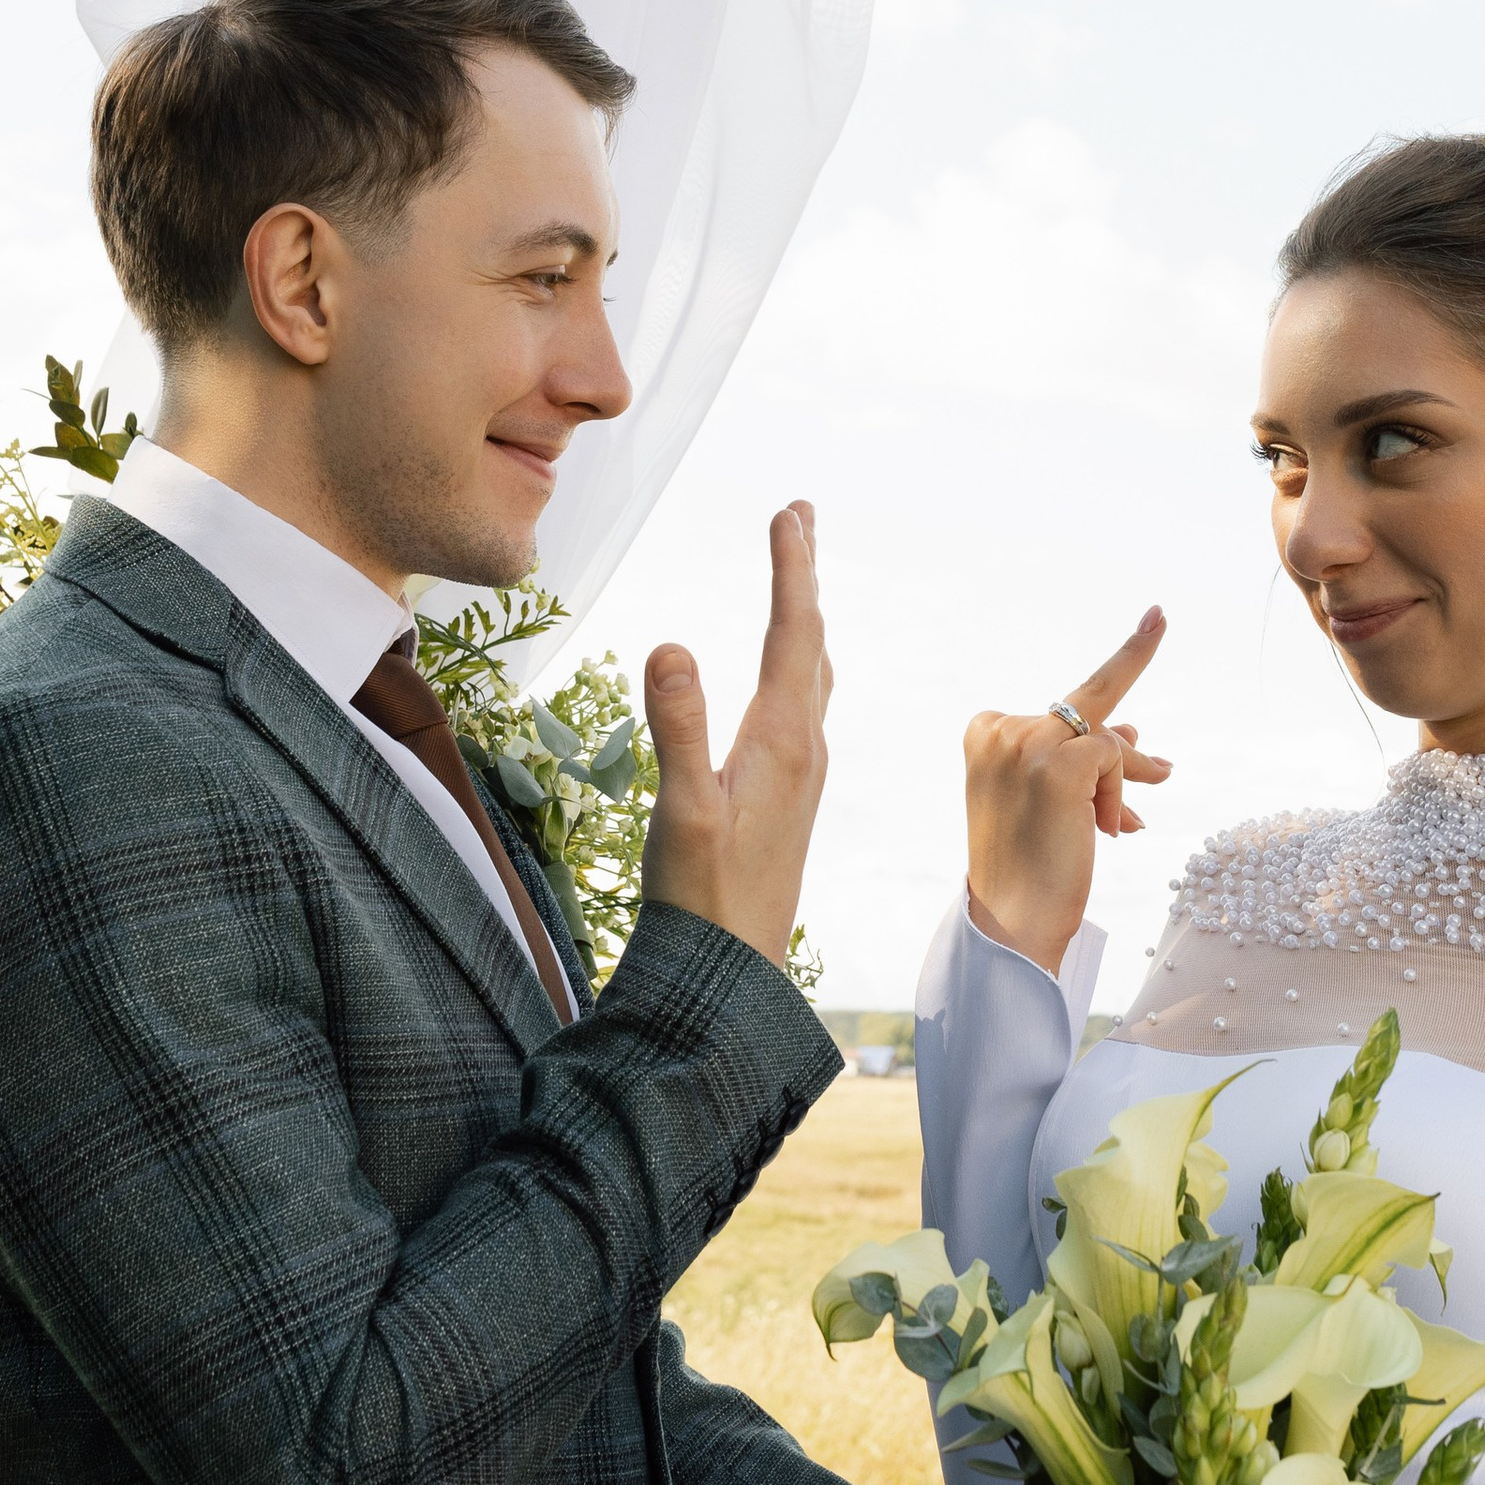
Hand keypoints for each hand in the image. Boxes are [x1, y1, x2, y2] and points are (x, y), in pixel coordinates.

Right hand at [640, 504, 830, 969]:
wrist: (733, 972)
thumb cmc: (703, 897)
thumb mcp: (681, 809)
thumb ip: (677, 725)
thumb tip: (672, 642)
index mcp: (783, 741)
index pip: (791, 633)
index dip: (791, 569)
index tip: (789, 513)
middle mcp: (804, 749)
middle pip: (810, 643)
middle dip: (802, 577)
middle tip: (799, 518)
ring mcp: (802, 774)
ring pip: (811, 675)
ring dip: (803, 618)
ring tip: (796, 577)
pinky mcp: (790, 797)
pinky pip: (803, 707)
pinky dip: (797, 664)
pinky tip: (788, 674)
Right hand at [962, 610, 1170, 974]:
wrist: (1012, 921)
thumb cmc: (1031, 866)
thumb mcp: (1053, 802)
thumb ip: (1081, 758)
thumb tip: (1129, 728)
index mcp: (984, 734)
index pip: (1055, 708)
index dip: (1111, 687)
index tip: (1155, 620)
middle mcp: (1000, 730)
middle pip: (1085, 713)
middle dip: (1127, 717)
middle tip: (1158, 620)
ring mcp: (1026, 744)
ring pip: (1104, 738)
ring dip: (1127, 777)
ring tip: (1141, 801)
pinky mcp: (1059, 765)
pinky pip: (1115, 758)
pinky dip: (1121, 792)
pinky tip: (1110, 828)